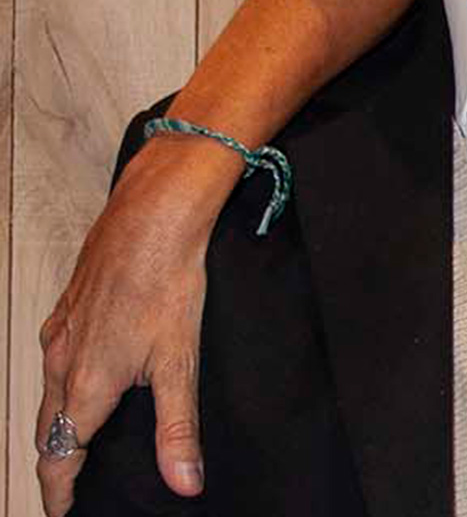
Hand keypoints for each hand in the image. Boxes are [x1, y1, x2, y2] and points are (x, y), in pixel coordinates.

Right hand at [35, 137, 237, 513]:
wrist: (153, 214)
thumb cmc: (168, 279)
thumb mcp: (181, 362)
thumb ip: (178, 427)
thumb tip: (183, 482)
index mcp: (87, 384)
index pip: (59, 456)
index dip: (59, 491)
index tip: (63, 512)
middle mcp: (62, 360)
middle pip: (48, 429)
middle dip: (57, 461)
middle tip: (71, 484)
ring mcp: (61, 331)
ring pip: (49, 390)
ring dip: (58, 420)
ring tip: (78, 439)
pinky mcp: (68, 306)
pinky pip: (56, 355)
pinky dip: (63, 379)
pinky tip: (88, 373)